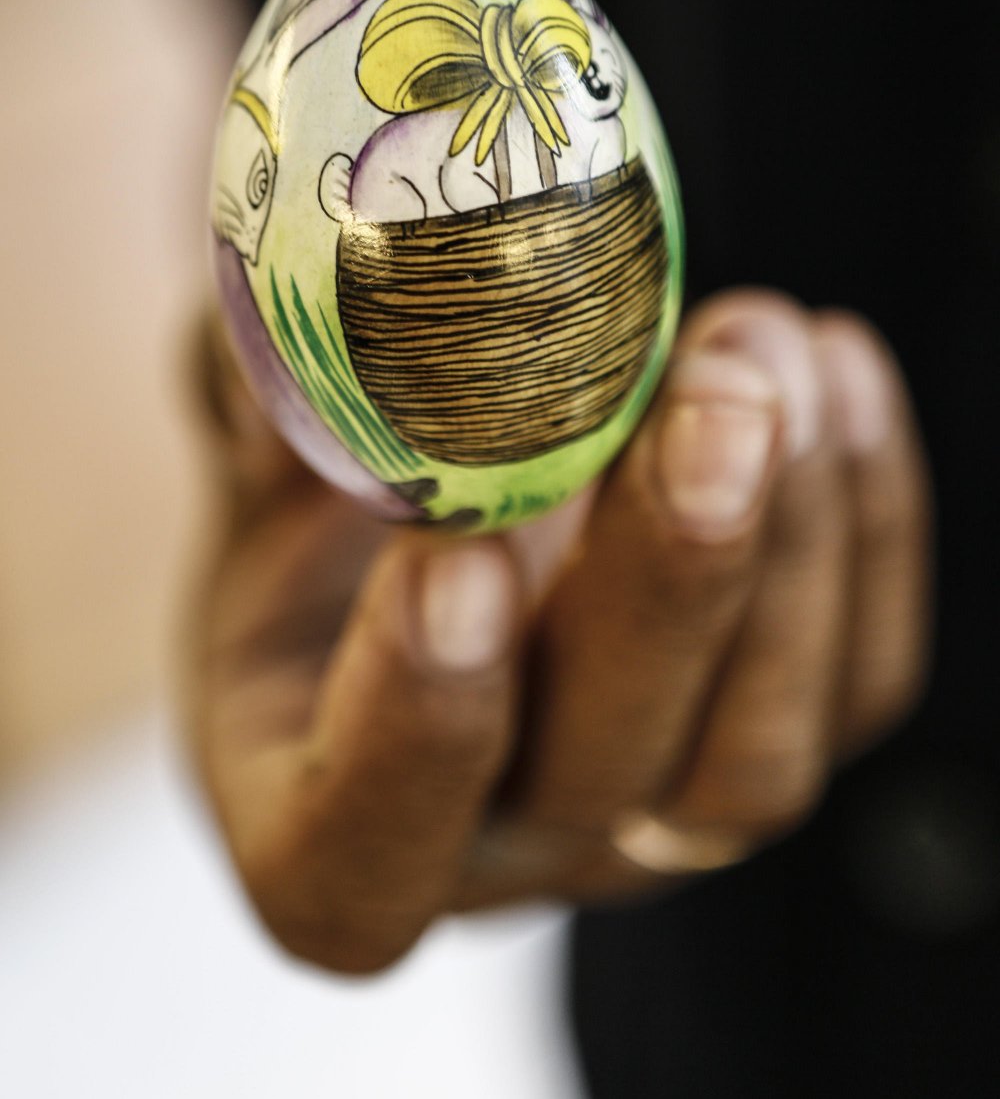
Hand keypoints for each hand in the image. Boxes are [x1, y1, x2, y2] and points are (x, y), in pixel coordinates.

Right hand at [184, 290, 930, 972]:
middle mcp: (505, 858)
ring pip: (757, 757)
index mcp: (323, 829)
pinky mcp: (768, 737)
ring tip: (765, 354)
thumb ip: (249, 406)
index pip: (363, 847)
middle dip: (669, 584)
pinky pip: (858, 678)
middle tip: (710, 404)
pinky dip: (869, 524)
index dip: (416, 726)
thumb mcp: (249, 475)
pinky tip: (834, 372)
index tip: (457, 555)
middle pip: (602, 784)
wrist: (433, 541)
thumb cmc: (315, 533)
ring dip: (794, 544)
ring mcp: (651, 818)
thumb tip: (286, 310)